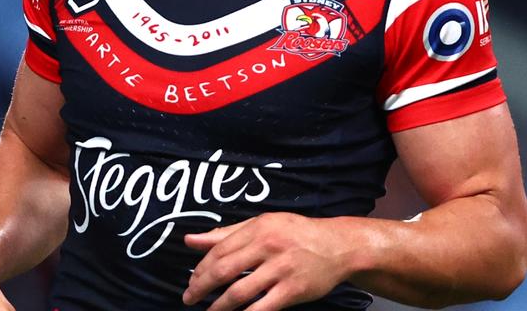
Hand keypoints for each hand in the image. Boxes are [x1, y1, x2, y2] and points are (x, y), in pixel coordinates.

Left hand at [183, 213, 355, 310]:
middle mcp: (268, 247)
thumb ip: (226, 234)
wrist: (337, 246)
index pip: (219, 250)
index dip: (201, 268)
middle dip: (202, 287)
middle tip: (189, 298)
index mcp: (258, 228)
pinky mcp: (293, 290)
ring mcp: (281, 270)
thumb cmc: (296, 233)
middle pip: (225, 270)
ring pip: (240, 292)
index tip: (191, 280)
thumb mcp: (262, 224)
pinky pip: (263, 308)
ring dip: (219, 306)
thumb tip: (190, 240)